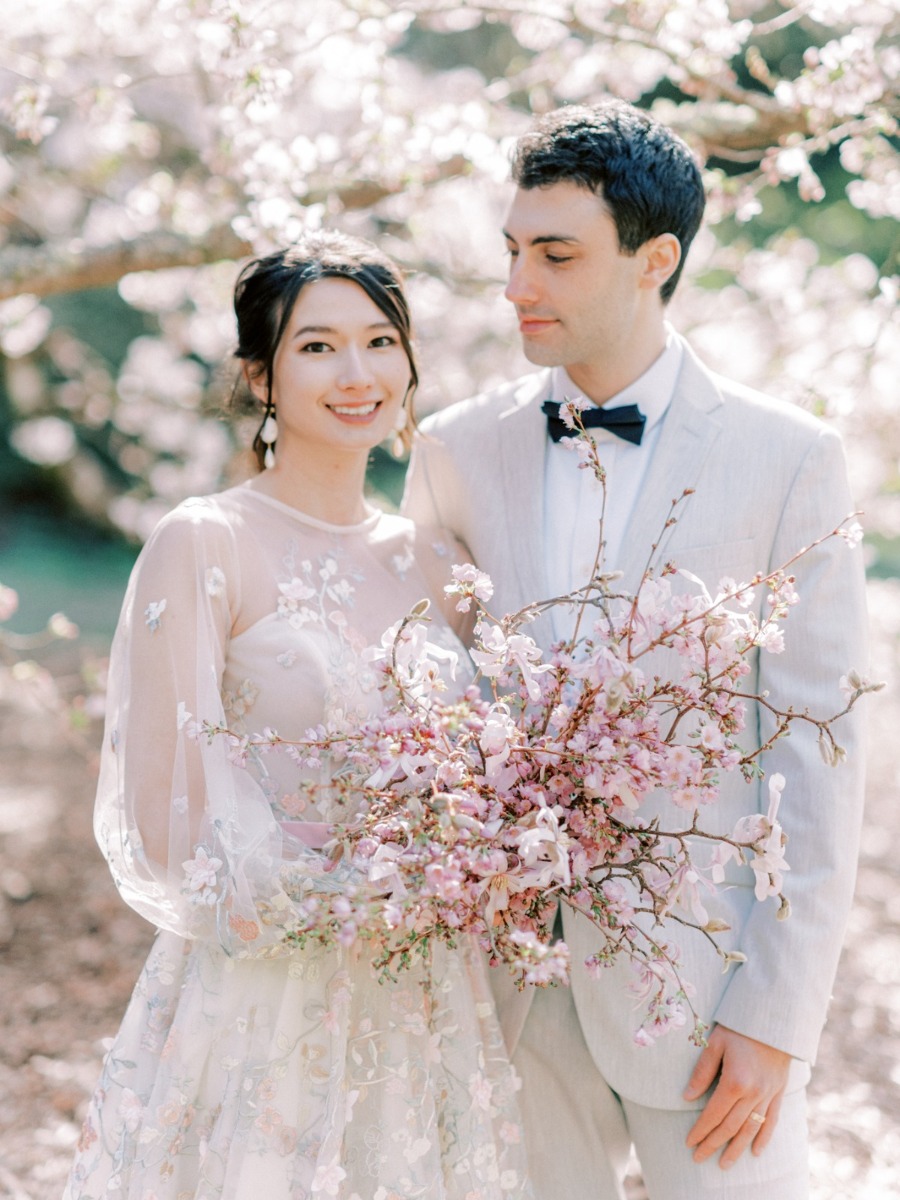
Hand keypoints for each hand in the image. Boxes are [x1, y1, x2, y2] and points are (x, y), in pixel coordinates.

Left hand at [683, 1024, 790, 1169]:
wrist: (774, 1019)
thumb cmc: (739, 1027)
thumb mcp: (715, 1043)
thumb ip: (702, 1072)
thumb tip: (686, 1097)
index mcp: (734, 1081)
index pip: (713, 1114)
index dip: (700, 1130)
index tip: (689, 1143)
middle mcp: (753, 1093)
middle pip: (730, 1127)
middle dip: (713, 1144)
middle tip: (699, 1158)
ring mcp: (768, 1094)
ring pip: (750, 1129)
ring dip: (736, 1148)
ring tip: (725, 1164)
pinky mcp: (779, 1092)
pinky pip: (772, 1120)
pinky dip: (763, 1137)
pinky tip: (756, 1151)